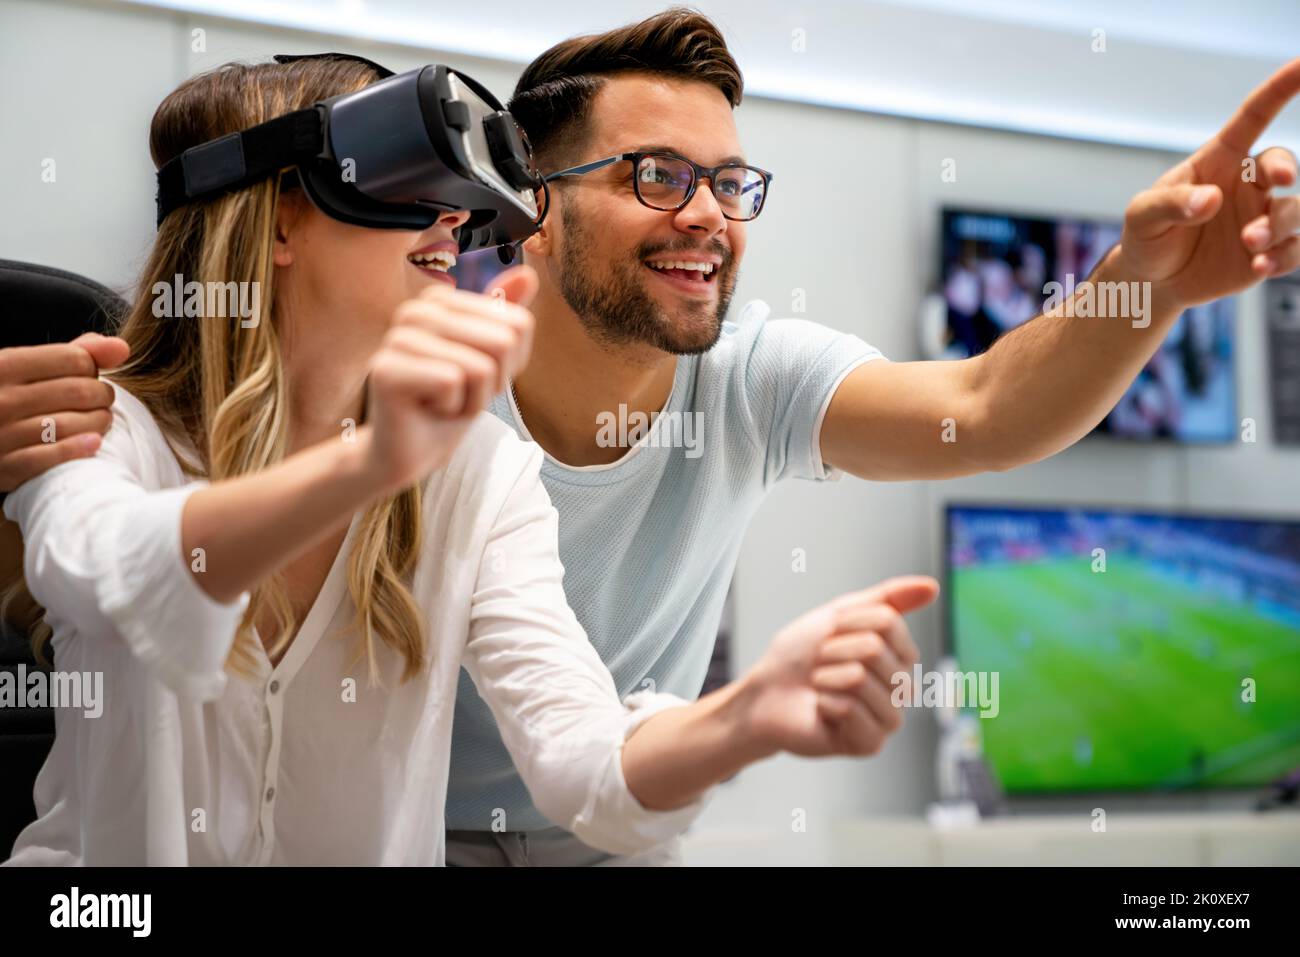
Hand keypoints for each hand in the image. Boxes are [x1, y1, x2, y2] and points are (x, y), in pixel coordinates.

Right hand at [0, 332, 130, 491]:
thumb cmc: (8, 395)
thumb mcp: (28, 367)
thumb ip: (74, 353)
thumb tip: (122, 347)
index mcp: (4, 366)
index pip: (74, 359)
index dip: (92, 367)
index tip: (89, 377)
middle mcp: (0, 399)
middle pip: (79, 391)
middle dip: (102, 396)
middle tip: (102, 401)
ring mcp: (2, 434)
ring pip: (71, 425)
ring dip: (98, 422)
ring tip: (101, 421)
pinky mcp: (6, 467)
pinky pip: (52, 457)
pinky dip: (79, 449)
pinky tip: (95, 443)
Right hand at [362, 266, 537, 491]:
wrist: (413, 450)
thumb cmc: (451, 403)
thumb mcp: (491, 360)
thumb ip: (506, 317)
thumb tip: (528, 274)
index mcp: (440, 300)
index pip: (519, 325)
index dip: (509, 365)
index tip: (477, 379)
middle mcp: (415, 310)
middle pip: (502, 343)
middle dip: (492, 383)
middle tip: (460, 395)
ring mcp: (397, 338)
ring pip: (479, 367)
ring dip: (472, 400)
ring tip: (444, 404)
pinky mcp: (386, 369)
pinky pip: (453, 383)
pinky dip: (453, 409)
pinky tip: (429, 411)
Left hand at [739, 575, 937, 757]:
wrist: (767, 692)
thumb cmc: (802, 655)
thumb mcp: (842, 613)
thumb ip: (889, 598)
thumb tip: (934, 586)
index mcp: (900, 656)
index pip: (888, 622)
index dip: (849, 621)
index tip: (831, 633)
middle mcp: (902, 688)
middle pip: (874, 649)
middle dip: (833, 650)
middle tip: (822, 664)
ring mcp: (889, 717)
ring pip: (859, 678)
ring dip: (825, 676)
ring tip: (821, 687)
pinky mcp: (870, 743)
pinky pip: (848, 708)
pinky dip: (823, 703)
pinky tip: (821, 711)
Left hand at [1115, 58, 1299, 309]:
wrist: (1151, 281)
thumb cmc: (1147, 236)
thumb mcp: (1143, 216)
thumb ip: (1171, 204)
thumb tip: (1210, 199)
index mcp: (1220, 161)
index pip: (1253, 117)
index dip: (1280, 89)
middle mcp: (1247, 185)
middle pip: (1282, 164)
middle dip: (1285, 168)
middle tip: (1280, 181)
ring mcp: (1261, 217)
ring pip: (1294, 210)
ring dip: (1278, 224)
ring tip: (1249, 243)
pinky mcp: (1268, 251)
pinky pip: (1293, 249)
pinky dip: (1283, 257)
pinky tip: (1259, 266)